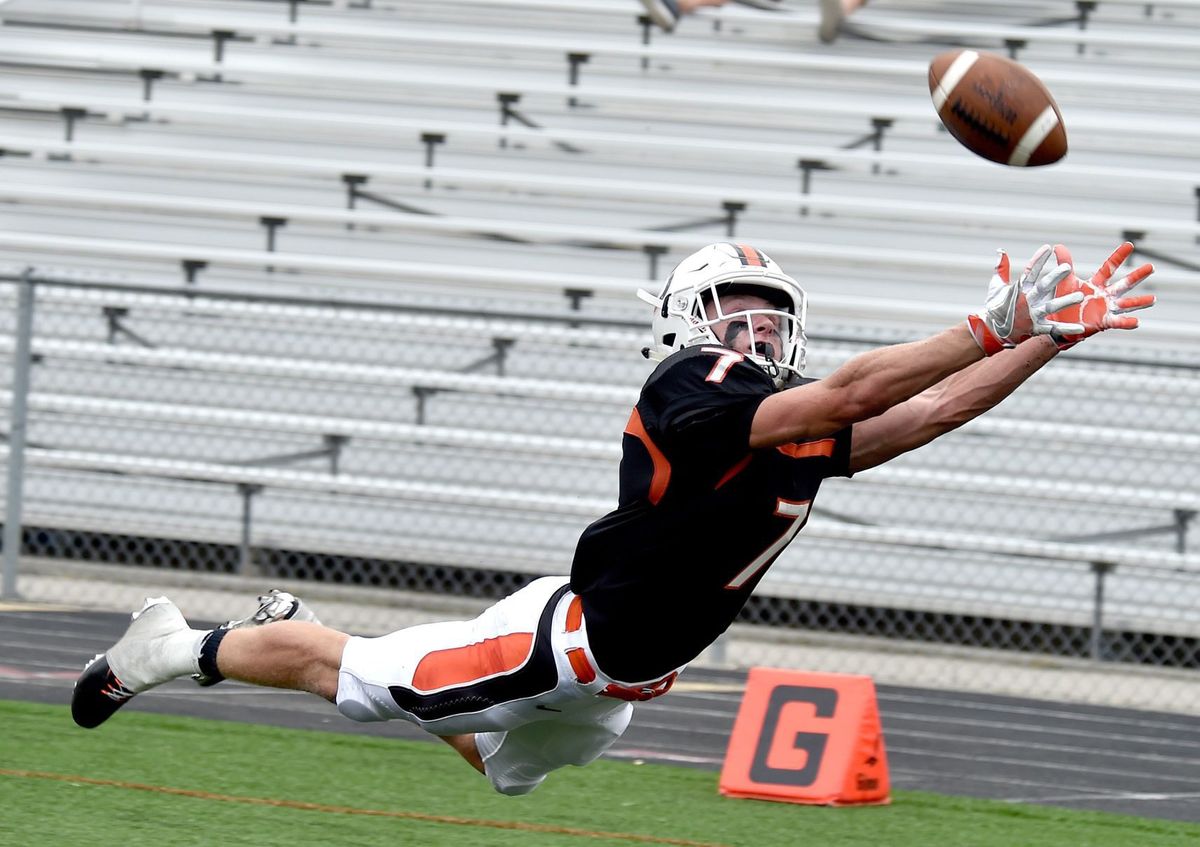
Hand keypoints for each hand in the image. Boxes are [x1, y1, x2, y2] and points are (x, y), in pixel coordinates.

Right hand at [968, 244, 1082, 354]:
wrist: (990, 332)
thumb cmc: (995, 307)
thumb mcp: (996, 287)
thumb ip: (1001, 268)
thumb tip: (1001, 251)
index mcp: (1018, 289)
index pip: (1029, 271)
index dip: (1038, 259)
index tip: (1048, 248)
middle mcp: (1026, 301)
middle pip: (1042, 287)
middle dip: (1055, 277)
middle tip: (1067, 268)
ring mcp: (1031, 315)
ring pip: (1051, 307)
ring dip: (1065, 302)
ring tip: (1080, 296)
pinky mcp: (1036, 329)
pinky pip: (1053, 329)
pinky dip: (1066, 329)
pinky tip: (1080, 328)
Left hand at [1045, 242, 1155, 348]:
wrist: (1059, 322)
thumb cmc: (1064, 301)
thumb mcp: (1065, 281)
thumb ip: (1064, 264)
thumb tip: (1058, 246)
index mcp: (1097, 284)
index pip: (1110, 267)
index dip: (1119, 256)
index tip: (1130, 244)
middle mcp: (1105, 295)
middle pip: (1124, 284)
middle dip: (1137, 276)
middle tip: (1151, 267)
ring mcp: (1106, 309)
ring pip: (1126, 304)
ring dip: (1139, 302)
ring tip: (1153, 299)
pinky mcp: (1103, 322)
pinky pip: (1117, 322)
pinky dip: (1126, 322)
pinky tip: (1137, 322)